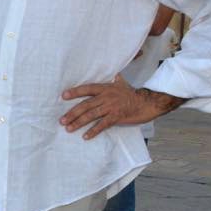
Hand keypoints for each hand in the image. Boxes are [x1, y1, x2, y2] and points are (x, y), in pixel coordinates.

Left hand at [61, 75, 184, 139]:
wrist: (148, 103)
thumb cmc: (133, 94)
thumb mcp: (122, 83)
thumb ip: (115, 79)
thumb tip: (114, 74)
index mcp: (106, 88)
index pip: (87, 89)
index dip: (75, 92)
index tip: (63, 96)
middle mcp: (106, 97)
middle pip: (86, 105)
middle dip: (73, 112)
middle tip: (62, 120)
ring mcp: (111, 107)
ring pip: (92, 115)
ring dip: (79, 122)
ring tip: (68, 128)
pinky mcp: (117, 117)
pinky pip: (103, 125)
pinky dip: (93, 131)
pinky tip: (85, 136)